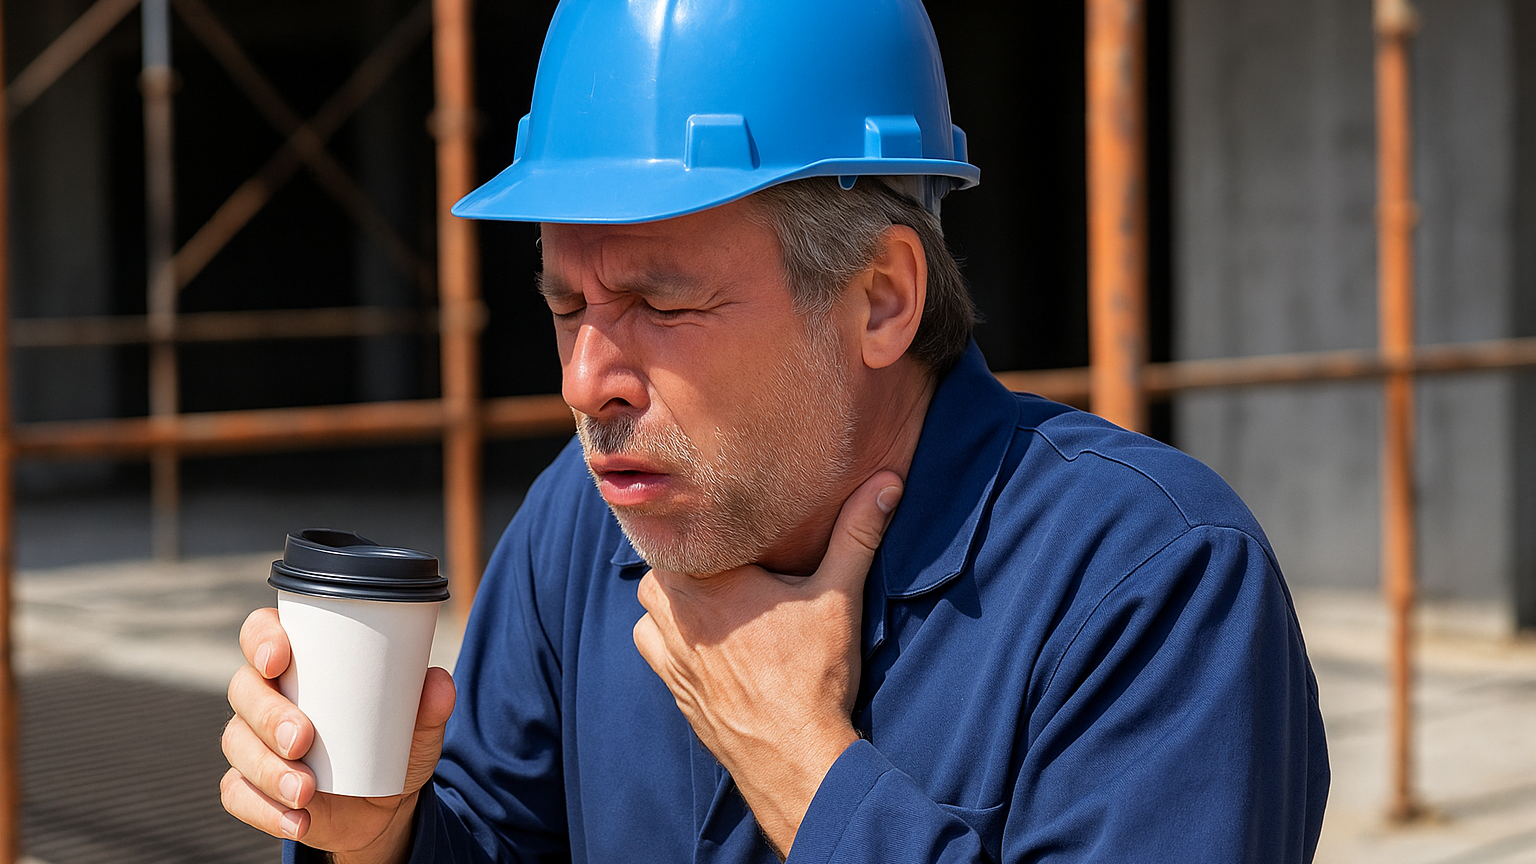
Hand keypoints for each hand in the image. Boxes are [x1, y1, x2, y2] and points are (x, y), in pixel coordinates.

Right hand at [220, 607, 455, 863]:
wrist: (386, 804)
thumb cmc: (392, 744)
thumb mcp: (417, 726)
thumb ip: (429, 705)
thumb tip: (439, 683)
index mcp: (301, 663)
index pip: (262, 633)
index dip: (261, 639)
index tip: (279, 659)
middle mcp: (268, 696)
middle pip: (244, 690)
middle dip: (268, 714)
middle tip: (302, 739)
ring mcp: (254, 742)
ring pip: (237, 743)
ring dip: (268, 769)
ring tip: (306, 790)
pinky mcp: (252, 786)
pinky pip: (237, 793)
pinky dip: (265, 809)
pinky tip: (298, 820)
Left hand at [632, 470, 902, 855]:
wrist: (794, 757)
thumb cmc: (813, 676)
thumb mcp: (838, 596)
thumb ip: (856, 534)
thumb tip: (885, 483)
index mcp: (707, 578)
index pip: (687, 525)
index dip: (706, 516)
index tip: (729, 513)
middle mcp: (675, 610)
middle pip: (669, 558)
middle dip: (695, 554)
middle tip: (732, 550)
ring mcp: (667, 650)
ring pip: (653, 598)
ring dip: (678, 591)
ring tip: (717, 588)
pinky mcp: (671, 682)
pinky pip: (651, 641)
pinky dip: (668, 631)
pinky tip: (702, 631)